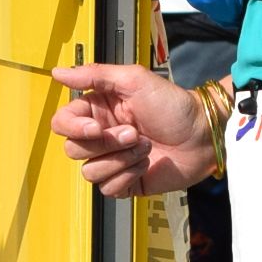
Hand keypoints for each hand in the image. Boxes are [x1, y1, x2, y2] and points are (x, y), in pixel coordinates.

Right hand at [51, 62, 214, 195]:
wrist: (203, 134)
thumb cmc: (173, 104)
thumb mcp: (134, 80)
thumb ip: (95, 74)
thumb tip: (57, 71)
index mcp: (98, 110)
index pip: (62, 123)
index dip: (73, 128)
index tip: (96, 127)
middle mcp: (101, 137)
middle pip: (73, 150)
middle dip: (106, 143)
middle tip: (134, 133)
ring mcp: (112, 161)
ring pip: (90, 172)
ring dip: (120, 160)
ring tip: (146, 147)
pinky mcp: (126, 182)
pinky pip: (108, 189)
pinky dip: (128, 176)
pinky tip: (147, 164)